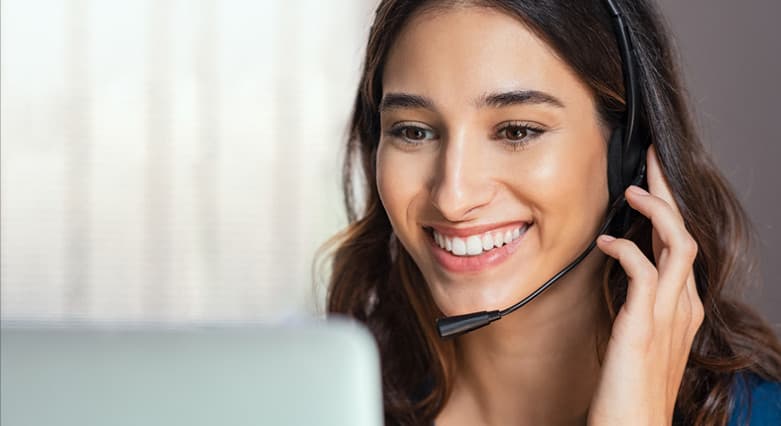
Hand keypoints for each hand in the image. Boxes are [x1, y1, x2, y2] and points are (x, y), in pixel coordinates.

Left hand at [587, 145, 703, 424]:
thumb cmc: (629, 388)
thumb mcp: (636, 337)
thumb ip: (635, 304)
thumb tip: (618, 270)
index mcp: (682, 308)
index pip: (680, 245)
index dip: (668, 210)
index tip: (649, 182)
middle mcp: (684, 306)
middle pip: (685, 234)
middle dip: (669, 193)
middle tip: (650, 160)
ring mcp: (669, 316)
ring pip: (677, 244)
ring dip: (655, 211)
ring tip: (630, 190)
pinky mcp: (645, 326)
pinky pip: (645, 272)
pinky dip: (626, 249)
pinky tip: (604, 241)